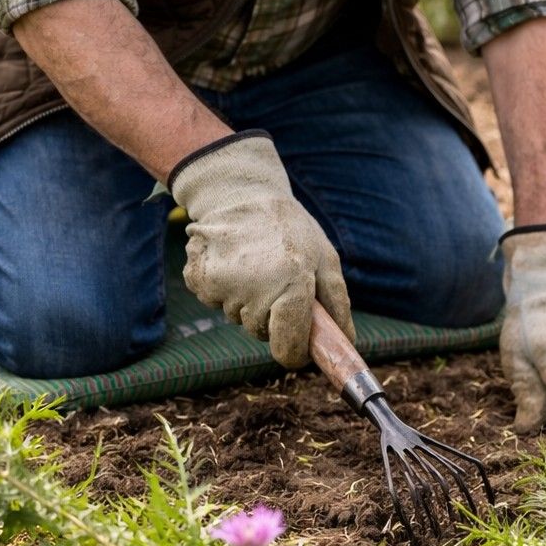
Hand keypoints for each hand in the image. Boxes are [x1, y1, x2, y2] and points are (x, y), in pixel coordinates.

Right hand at [170, 131, 352, 367]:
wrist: (239, 192)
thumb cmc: (291, 230)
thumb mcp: (325, 260)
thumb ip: (337, 305)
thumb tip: (346, 342)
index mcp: (292, 286)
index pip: (288, 348)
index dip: (296, 352)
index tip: (300, 348)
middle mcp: (255, 290)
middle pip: (262, 333)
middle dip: (272, 316)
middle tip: (277, 279)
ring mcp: (222, 286)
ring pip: (239, 317)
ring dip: (249, 300)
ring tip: (255, 264)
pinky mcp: (198, 281)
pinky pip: (216, 302)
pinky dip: (226, 289)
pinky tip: (234, 262)